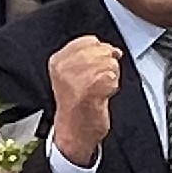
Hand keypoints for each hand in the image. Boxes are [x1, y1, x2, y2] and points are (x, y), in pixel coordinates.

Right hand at [46, 34, 121, 165]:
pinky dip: (113, 87)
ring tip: (99, 89)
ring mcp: (77, 77)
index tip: (100, 61)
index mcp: (58, 61)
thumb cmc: (76, 105)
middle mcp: (65, 67)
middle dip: (107, 63)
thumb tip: (109, 47)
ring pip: (109, 63)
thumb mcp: (72, 75)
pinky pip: (113, 77)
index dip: (100, 50)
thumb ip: (87, 57)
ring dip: (111, 76)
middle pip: (101, 50)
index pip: (88, 40)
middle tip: (101, 79)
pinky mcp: (91, 87)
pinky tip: (102, 96)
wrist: (74, 132)